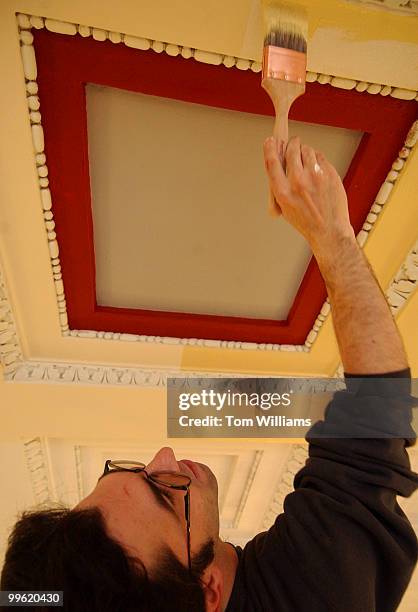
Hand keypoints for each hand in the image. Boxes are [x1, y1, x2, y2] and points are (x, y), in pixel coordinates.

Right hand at [263, 136, 354, 253]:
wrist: (329, 230)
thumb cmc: (307, 222)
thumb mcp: (285, 207)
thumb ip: (280, 185)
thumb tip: (278, 163)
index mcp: (283, 192)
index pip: (272, 162)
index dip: (269, 148)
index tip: (270, 141)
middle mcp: (298, 182)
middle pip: (291, 149)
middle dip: (292, 145)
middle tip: (294, 146)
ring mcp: (315, 176)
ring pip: (307, 149)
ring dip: (305, 152)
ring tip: (307, 163)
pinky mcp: (329, 173)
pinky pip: (320, 156)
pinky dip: (317, 160)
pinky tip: (317, 170)